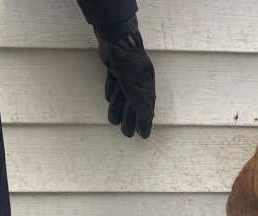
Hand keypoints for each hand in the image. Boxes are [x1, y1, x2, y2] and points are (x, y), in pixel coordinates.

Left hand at [94, 15, 155, 138]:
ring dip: (119, 109)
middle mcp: (139, 82)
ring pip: (124, 96)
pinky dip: (112, 93)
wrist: (115, 37)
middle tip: (127, 134)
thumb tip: (148, 116)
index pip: (146, 109)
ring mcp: (127, 75)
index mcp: (146, 86)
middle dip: (131, 120)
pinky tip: (109, 100)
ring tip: (114, 122)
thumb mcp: (133, 82)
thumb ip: (139, 99)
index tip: (143, 135)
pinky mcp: (116, 68)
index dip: (145, 123)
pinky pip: (115, 85)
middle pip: (134, 105)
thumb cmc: (127, 60)